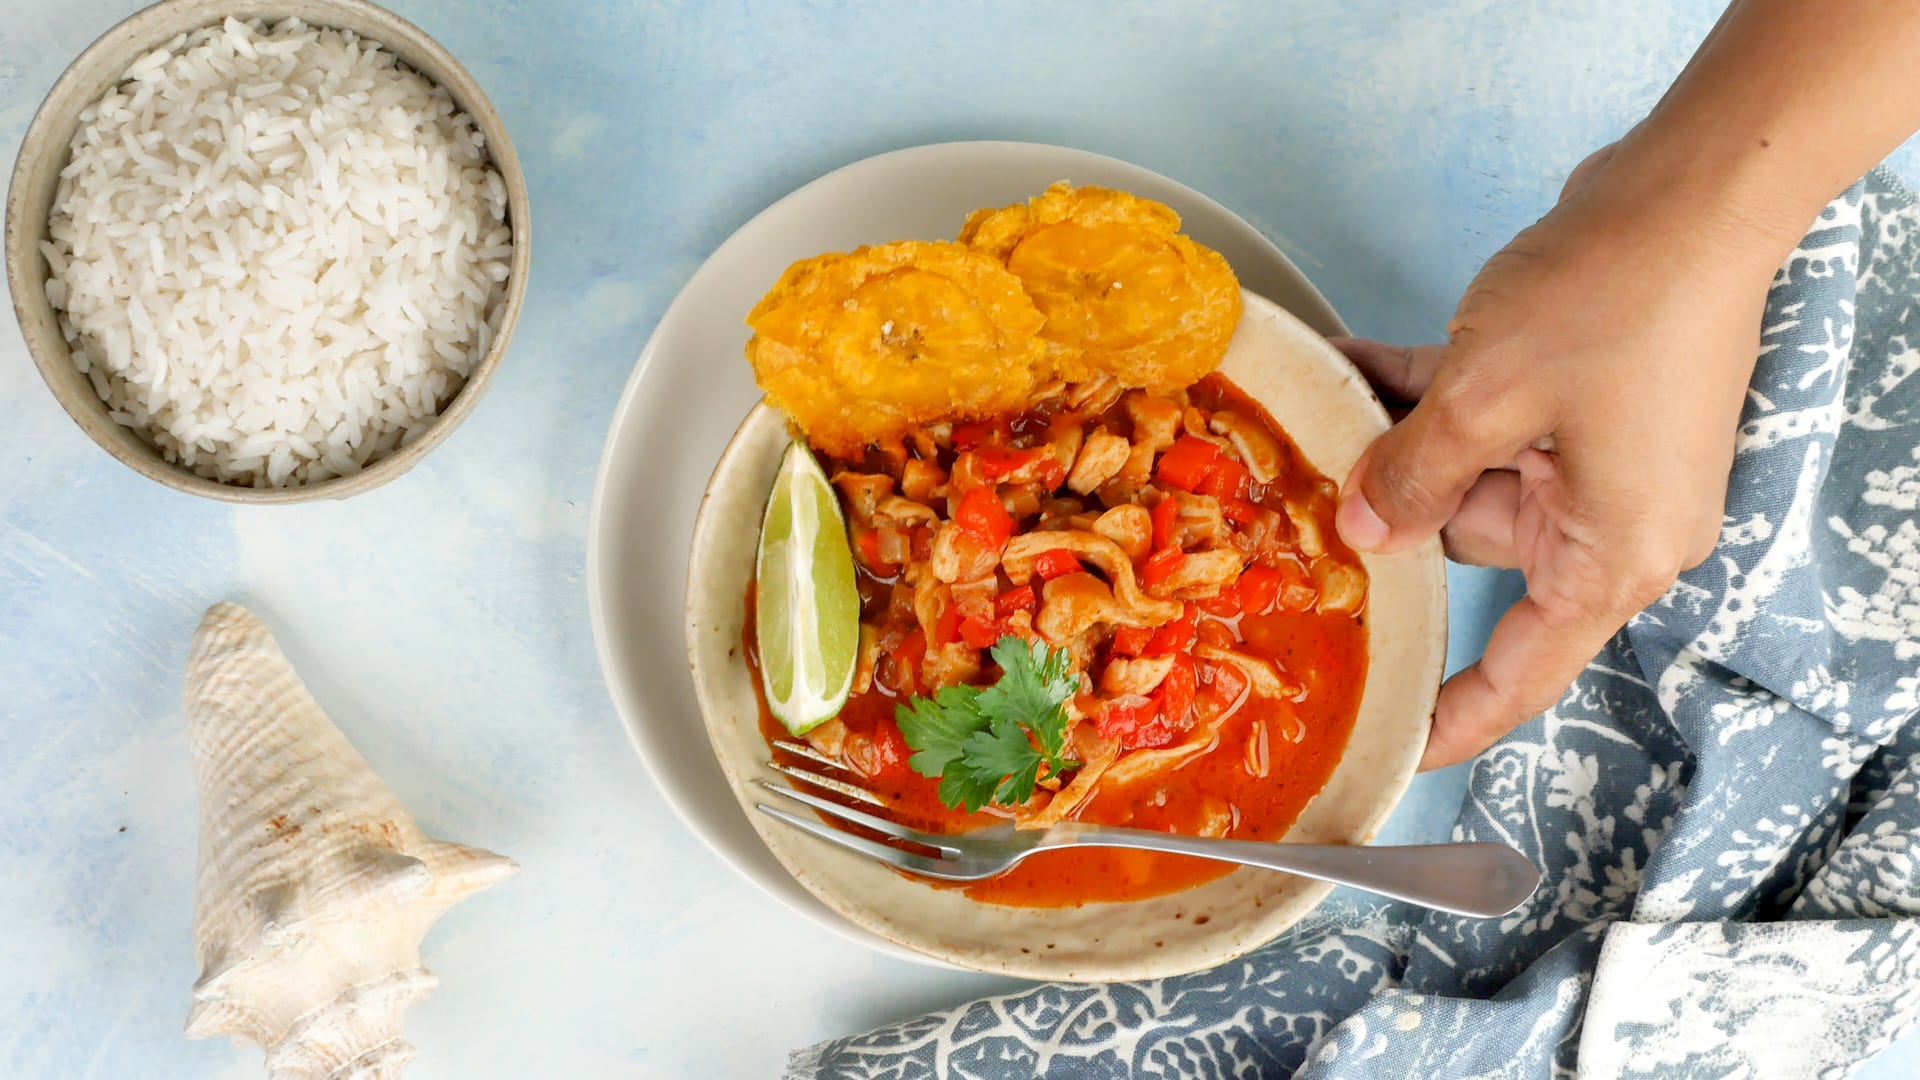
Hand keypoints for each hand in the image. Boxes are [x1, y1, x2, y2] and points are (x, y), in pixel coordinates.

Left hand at [1333, 143, 1780, 769]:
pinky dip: (1422, 397)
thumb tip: (1365, 527)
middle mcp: (1610, 520)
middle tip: (1289, 530)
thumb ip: (1414, 475)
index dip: (1451, 718)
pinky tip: (1342, 366)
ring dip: (1394, 444)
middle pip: (1473, 552)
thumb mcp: (1486, 400)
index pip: (1521, 674)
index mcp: (1610, 557)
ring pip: (1466, 472)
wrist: (1693, 187)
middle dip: (1387, 525)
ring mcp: (1596, 456)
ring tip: (1305, 423)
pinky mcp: (1578, 397)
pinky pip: (1483, 417)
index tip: (1388, 747)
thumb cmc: (1614, 302)